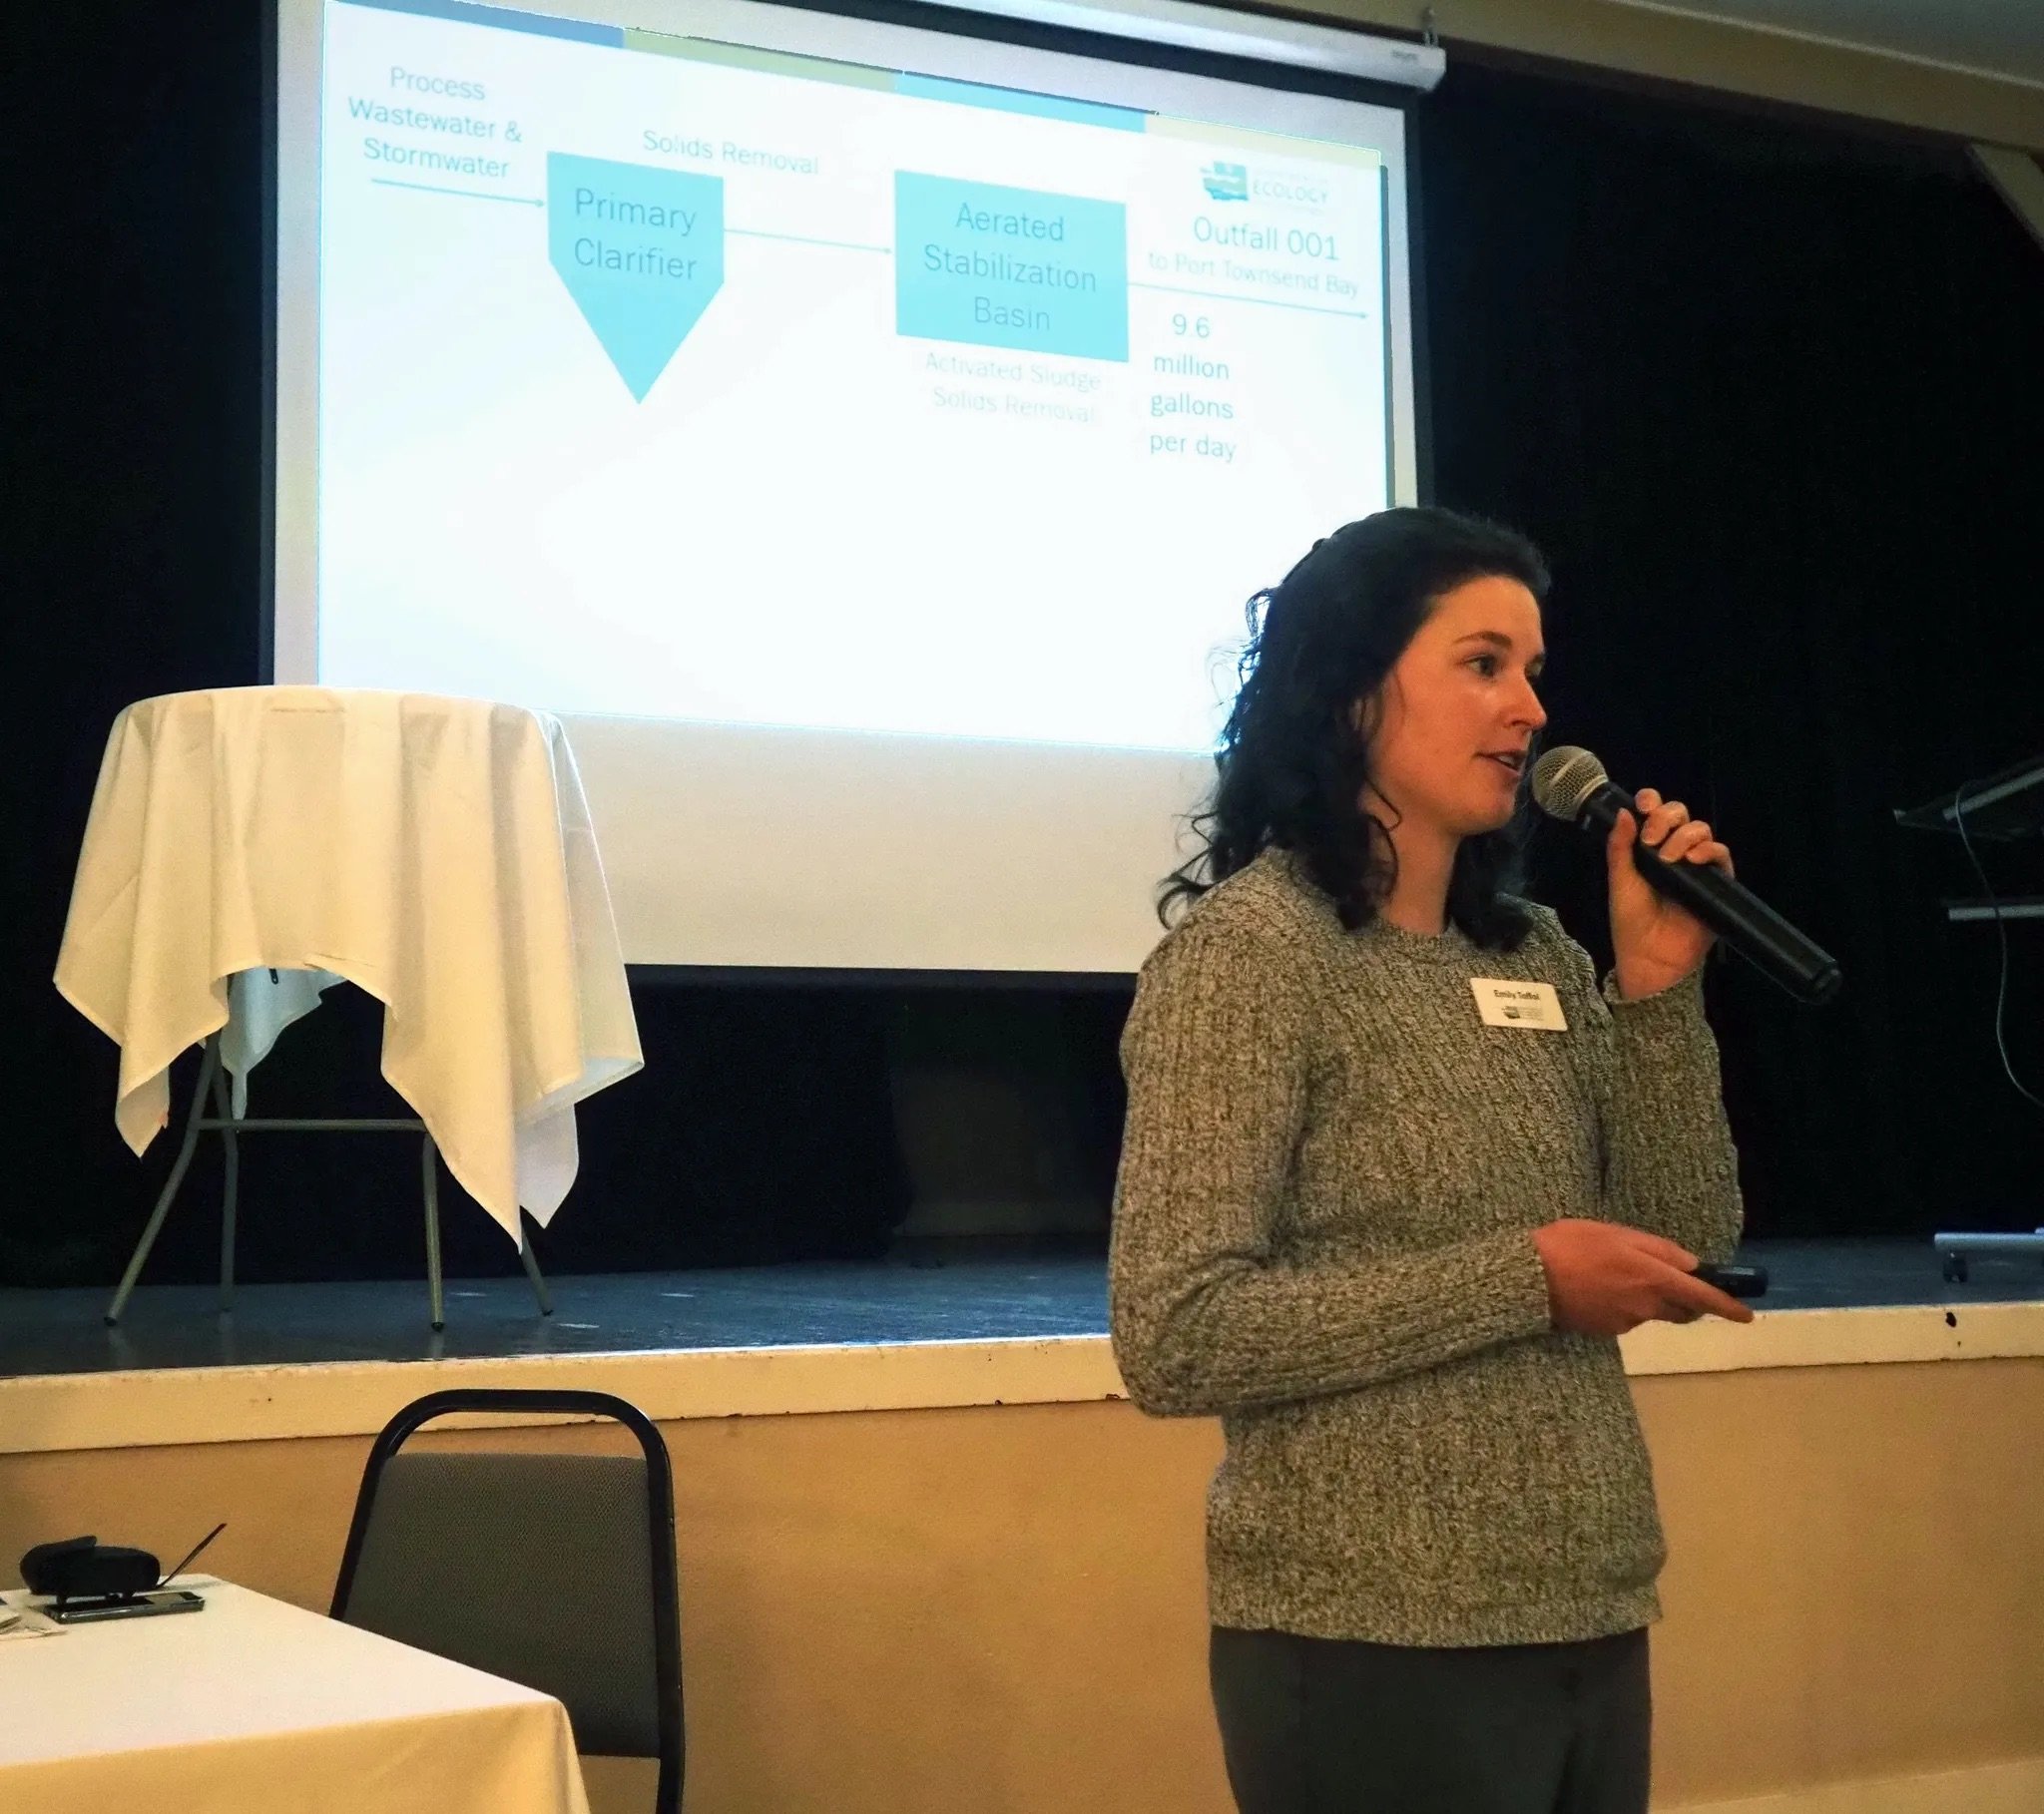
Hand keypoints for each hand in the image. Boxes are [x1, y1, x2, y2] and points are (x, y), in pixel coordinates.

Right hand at [1531, 1218, 1755, 1335]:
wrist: (1527, 1279)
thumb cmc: (1570, 1245)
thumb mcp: (1615, 1233)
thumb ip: (1658, 1249)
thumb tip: (1691, 1265)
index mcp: (1652, 1277)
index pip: (1702, 1297)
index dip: (1727, 1306)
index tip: (1746, 1314)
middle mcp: (1646, 1305)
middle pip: (1681, 1310)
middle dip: (1686, 1300)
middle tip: (1671, 1281)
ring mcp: (1626, 1322)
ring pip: (1652, 1312)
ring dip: (1647, 1298)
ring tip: (1614, 1274)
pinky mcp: (1607, 1331)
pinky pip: (1628, 1318)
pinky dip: (1624, 1305)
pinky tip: (1598, 1288)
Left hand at [1607, 788, 1734, 999]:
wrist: (1649, 958)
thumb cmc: (1631, 922)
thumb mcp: (1620, 880)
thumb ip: (1620, 847)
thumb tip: (1624, 812)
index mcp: (1650, 849)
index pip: (1657, 813)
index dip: (1654, 801)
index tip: (1645, 803)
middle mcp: (1675, 852)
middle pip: (1682, 815)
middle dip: (1667, 817)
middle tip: (1651, 838)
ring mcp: (1697, 867)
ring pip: (1702, 831)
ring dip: (1684, 836)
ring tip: (1668, 857)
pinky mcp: (1716, 883)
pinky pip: (1721, 855)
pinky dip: (1708, 850)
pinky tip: (1691, 859)